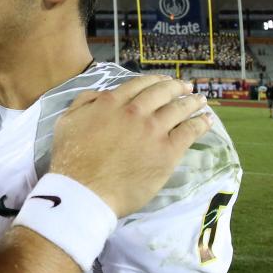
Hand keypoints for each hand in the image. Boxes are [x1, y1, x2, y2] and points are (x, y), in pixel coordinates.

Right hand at [50, 76, 210, 217]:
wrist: (84, 191)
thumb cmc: (71, 160)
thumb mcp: (66, 122)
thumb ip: (83, 103)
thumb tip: (99, 94)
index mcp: (111, 103)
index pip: (138, 85)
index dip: (153, 81)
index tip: (162, 82)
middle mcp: (135, 111)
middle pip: (162, 92)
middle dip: (176, 87)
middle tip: (185, 87)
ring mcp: (153, 130)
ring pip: (179, 108)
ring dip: (192, 102)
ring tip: (200, 101)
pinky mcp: (167, 151)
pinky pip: (190, 131)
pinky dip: (200, 123)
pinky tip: (206, 121)